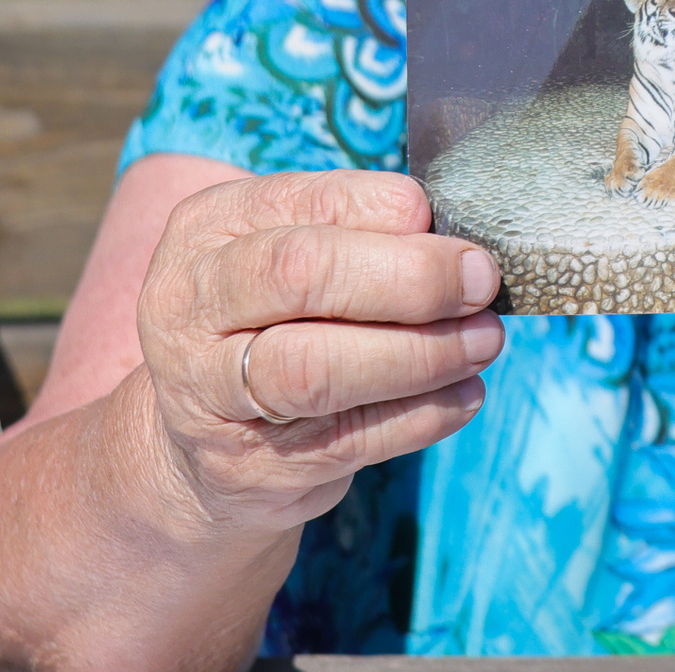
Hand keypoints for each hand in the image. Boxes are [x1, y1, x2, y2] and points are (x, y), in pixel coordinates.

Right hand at [133, 171, 504, 534]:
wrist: (197, 445)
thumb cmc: (269, 320)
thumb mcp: (288, 251)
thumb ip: (355, 228)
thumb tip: (443, 230)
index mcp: (205, 232)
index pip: (303, 207)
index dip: (386, 213)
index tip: (447, 225)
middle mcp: (190, 310)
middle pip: (303, 276)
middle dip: (411, 278)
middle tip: (481, 284)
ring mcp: (211, 396)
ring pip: (320, 368)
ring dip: (424, 353)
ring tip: (484, 341)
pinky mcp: (251, 467)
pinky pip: (352, 438)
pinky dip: (424, 414)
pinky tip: (463, 394)